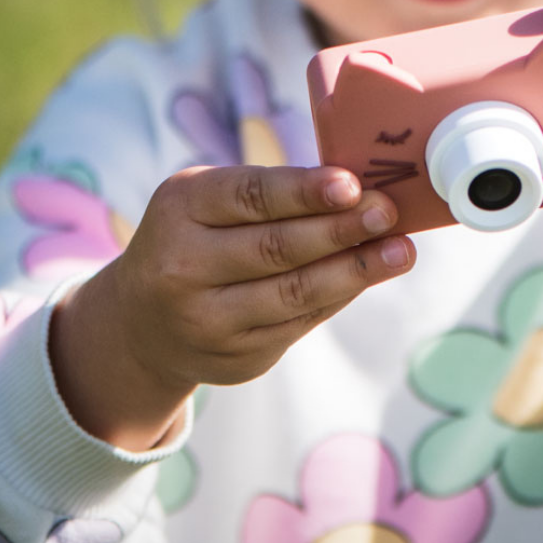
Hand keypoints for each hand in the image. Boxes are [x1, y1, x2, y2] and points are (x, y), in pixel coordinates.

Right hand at [51, 165, 414, 449]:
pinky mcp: (235, 357)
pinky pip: (300, 323)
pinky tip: (370, 276)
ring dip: (356, 270)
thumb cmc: (197, 239)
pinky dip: (340, 295)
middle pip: (275, 248)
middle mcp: (183, 266)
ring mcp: (206, 320)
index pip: (248, 196)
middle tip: (388, 213)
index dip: (303, 191)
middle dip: (341, 230)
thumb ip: (273, 195)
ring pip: (294, 293)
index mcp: (180, 208)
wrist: (141, 323)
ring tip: (401, 251)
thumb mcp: (209, 201)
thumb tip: (361, 192)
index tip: (351, 185)